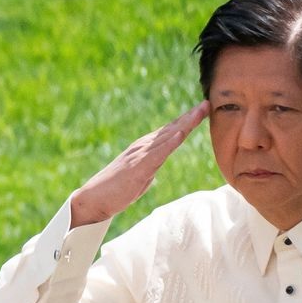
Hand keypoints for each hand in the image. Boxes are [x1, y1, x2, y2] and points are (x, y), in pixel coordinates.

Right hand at [70, 101, 209, 227]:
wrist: (94, 199)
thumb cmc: (116, 190)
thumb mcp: (140, 176)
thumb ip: (149, 168)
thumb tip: (155, 168)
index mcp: (146, 148)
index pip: (171, 131)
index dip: (188, 120)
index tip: (203, 109)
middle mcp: (143, 146)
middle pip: (172, 128)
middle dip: (191, 116)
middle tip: (207, 102)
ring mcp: (140, 155)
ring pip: (167, 136)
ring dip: (185, 123)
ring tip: (200, 111)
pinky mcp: (138, 168)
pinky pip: (157, 154)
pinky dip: (170, 143)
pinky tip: (181, 134)